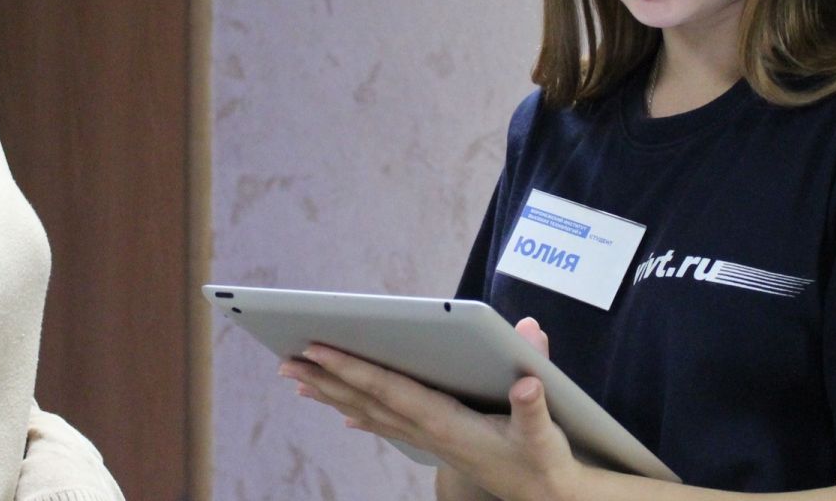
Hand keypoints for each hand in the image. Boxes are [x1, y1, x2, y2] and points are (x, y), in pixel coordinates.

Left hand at [280, 317, 579, 500]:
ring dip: (333, 396)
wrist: (550, 497)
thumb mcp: (546, 431)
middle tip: (285, 361)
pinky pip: (387, 426)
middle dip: (326, 380)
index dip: (352, 369)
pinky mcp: (436, 443)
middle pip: (368, 401)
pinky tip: (342, 415)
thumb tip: (530, 352)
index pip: (389, 389)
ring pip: (370, 413)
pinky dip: (361, 416)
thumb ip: (535, 395)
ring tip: (297, 379)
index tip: (318, 349)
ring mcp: (429, 441)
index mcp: (447, 424)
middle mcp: (430, 432)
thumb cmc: (546, 461)